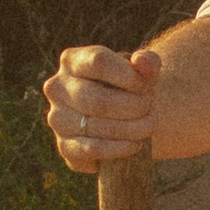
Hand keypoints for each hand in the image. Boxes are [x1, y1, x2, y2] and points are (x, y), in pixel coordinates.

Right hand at [43, 42, 159, 171]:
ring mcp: (57, 118)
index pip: (99, 62)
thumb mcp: (141, 69)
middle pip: (98, 100)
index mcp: (72, 60)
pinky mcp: (64, 146)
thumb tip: (142, 62)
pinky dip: (118, 149)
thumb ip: (148, 61)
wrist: (122, 115)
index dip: (129, 76)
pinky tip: (136, 145)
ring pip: (95, 126)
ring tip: (148, 125)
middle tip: (151, 109)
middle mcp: (57, 88)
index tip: (147, 86)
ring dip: (131, 129)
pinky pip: (91, 150)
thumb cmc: (130, 85)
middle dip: (134, 107)